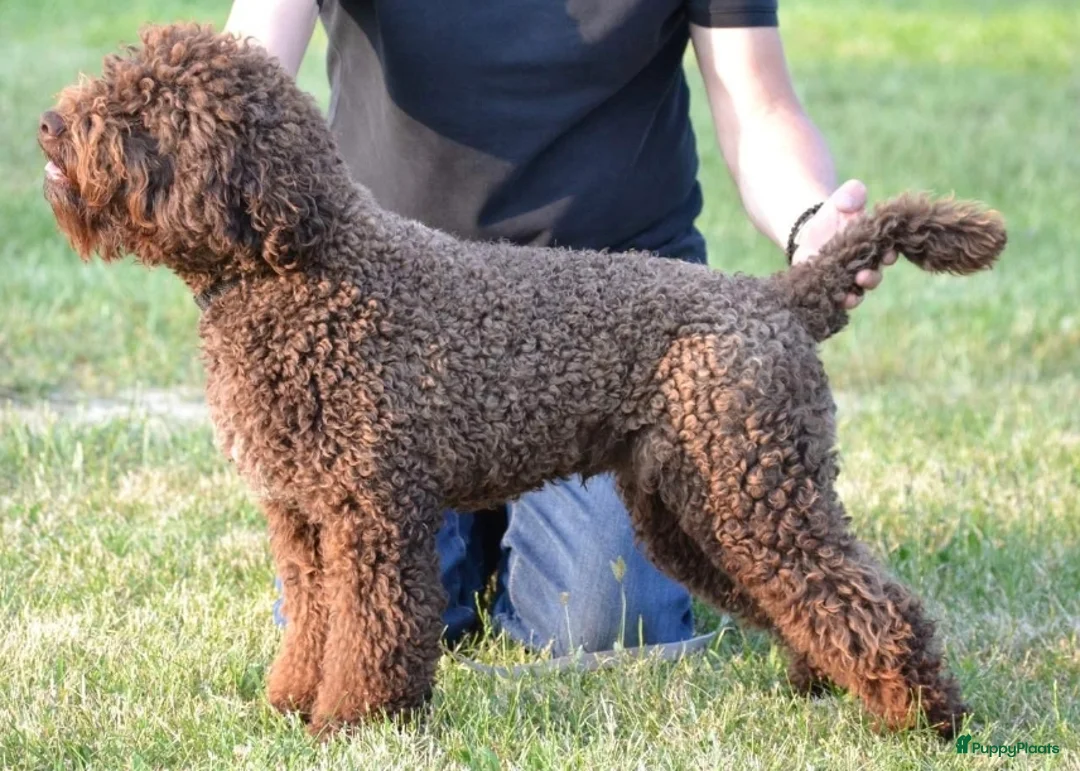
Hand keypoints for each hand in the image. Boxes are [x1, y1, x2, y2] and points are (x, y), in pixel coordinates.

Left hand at [790, 179, 897, 308]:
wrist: (809, 231)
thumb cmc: (833, 216)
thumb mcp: (841, 201)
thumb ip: (851, 195)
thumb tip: (854, 194)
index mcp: (874, 246)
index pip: (888, 253)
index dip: (890, 255)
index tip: (888, 254)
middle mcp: (863, 266)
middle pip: (873, 277)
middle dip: (871, 278)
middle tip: (864, 277)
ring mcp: (845, 279)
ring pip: (855, 293)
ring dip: (854, 296)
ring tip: (849, 297)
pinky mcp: (827, 286)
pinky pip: (833, 299)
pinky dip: (834, 302)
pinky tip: (832, 301)